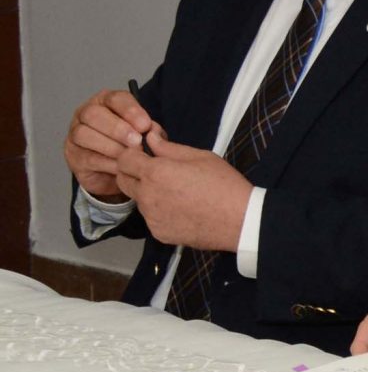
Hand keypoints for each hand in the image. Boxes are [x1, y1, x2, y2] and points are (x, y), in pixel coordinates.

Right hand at [65, 87, 154, 200]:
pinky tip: (121, 168)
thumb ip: (150, 130)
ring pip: (83, 134)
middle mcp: (86, 114)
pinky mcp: (74, 156)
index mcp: (107, 102)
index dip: (130, 111)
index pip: (115, 98)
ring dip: (110, 146)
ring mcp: (75, 134)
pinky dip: (106, 163)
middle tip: (136, 142)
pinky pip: (86, 157)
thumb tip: (153, 132)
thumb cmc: (132, 146)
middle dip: (117, 128)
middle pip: (93, 114)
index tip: (145, 125)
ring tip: (129, 156)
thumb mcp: (146, 135)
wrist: (119, 172)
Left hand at [114, 136, 251, 252]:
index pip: (124, 159)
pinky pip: (151, 217)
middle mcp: (146, 195)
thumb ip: (169, 148)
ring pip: (138, 199)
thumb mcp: (200, 157)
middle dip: (132, 173)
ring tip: (176, 193)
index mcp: (155, 172)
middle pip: (122, 180)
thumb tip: (151, 138)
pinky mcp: (158, 232)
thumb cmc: (224, 184)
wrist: (240, 221)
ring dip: (148, 193)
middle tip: (157, 172)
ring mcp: (151, 216)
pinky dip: (160, 211)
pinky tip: (182, 209)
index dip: (132, 154)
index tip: (145, 154)